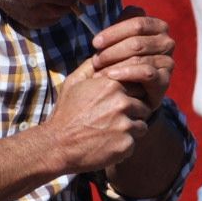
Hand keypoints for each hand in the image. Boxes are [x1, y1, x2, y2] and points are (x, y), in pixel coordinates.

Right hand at [44, 56, 149, 172]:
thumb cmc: (65, 113)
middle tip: (114, 120)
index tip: (118, 103)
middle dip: (133, 112)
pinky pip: (135, 142)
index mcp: (112, 85)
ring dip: (131, 128)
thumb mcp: (73, 83)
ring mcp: (125, 124)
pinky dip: (124, 144)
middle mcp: (122, 103)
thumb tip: (103, 54)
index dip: (130, 94)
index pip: (138, 85)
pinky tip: (108, 143)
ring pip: (142, 124)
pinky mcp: (126, 144)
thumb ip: (91, 66)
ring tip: (111, 132)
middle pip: (143, 105)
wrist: (57, 145)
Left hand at [87, 6, 174, 117]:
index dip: (114, 32)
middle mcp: (167, 42)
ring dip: (115, 64)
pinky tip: (112, 76)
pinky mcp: (165, 80)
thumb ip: (122, 24)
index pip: (137, 23)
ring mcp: (168, 61)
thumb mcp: (118, 41)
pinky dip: (127, 73)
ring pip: (139, 57)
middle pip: (137, 41)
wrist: (126, 94)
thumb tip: (130, 8)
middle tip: (95, 61)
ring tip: (98, 72)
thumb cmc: (119, 62)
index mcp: (157, 26)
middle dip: (112, 51)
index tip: (95, 43)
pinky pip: (147, 73)